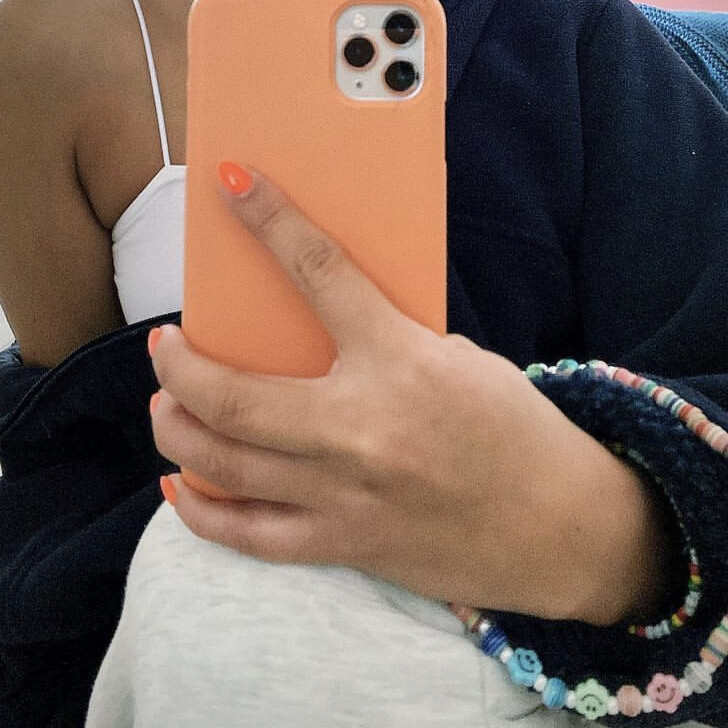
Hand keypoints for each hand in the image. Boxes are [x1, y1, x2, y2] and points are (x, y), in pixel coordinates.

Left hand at [149, 166, 670, 622]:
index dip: (268, 219)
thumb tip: (310, 321)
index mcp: (402, 361)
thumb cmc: (513, 429)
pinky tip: (181, 486)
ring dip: (176, 428)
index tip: (232, 182)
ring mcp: (346, 495)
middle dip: (179, 365)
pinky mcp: (345, 546)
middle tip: (165, 344)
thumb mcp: (455, 357)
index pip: (318, 272)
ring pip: (224, 464)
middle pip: (233, 396)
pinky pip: (249, 535)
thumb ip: (381, 340)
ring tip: (165, 405)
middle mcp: (363, 430)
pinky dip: (202, 511)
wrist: (562, 527)